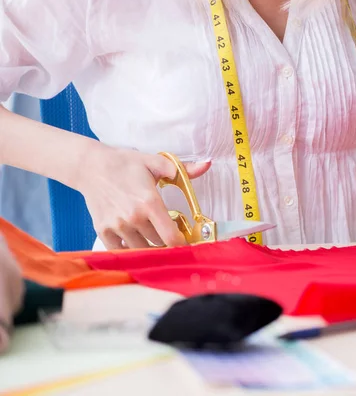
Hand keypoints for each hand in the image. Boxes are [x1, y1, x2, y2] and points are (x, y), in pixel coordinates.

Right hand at [76, 146, 210, 249]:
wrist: (91, 166)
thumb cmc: (125, 164)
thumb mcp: (156, 162)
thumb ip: (182, 169)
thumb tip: (206, 164)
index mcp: (150, 202)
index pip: (170, 237)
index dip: (181, 244)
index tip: (186, 243)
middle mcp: (133, 217)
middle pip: (158, 244)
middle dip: (166, 241)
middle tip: (168, 233)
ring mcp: (117, 226)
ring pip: (141, 249)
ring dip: (149, 246)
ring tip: (151, 234)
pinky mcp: (102, 231)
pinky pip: (121, 251)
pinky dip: (129, 249)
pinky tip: (135, 239)